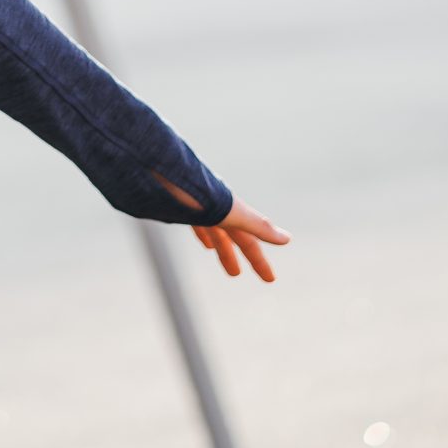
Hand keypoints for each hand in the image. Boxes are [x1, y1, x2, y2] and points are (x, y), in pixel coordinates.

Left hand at [157, 175, 288, 281]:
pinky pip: (196, 221)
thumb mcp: (230, 212)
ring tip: (227, 264)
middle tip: (236, 274)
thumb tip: (287, 238)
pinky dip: (204, 233)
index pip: (249, 240)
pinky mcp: (179, 204)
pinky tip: (204, 241)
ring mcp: (197, 205)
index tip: (270, 279)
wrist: (160, 169)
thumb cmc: (195, 191)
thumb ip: (258, 225)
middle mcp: (216, 207)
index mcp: (230, 211)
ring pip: (215, 230)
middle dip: (235, 255)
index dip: (259, 260)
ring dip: (221, 247)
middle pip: (231, 236)